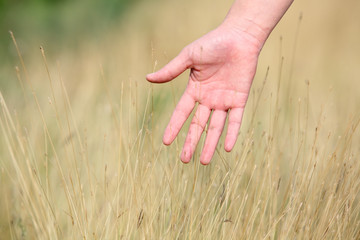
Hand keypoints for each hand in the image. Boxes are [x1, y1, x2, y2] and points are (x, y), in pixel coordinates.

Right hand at [146, 25, 261, 164]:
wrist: (239, 37)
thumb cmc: (213, 43)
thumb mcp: (189, 56)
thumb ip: (171, 70)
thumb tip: (148, 78)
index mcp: (195, 89)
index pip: (182, 112)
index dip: (174, 127)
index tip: (165, 142)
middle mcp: (208, 99)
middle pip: (197, 125)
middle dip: (191, 142)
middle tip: (184, 160)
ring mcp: (224, 101)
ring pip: (215, 127)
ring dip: (210, 144)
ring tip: (204, 162)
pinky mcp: (239, 100)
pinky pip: (235, 120)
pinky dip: (232, 134)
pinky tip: (226, 148)